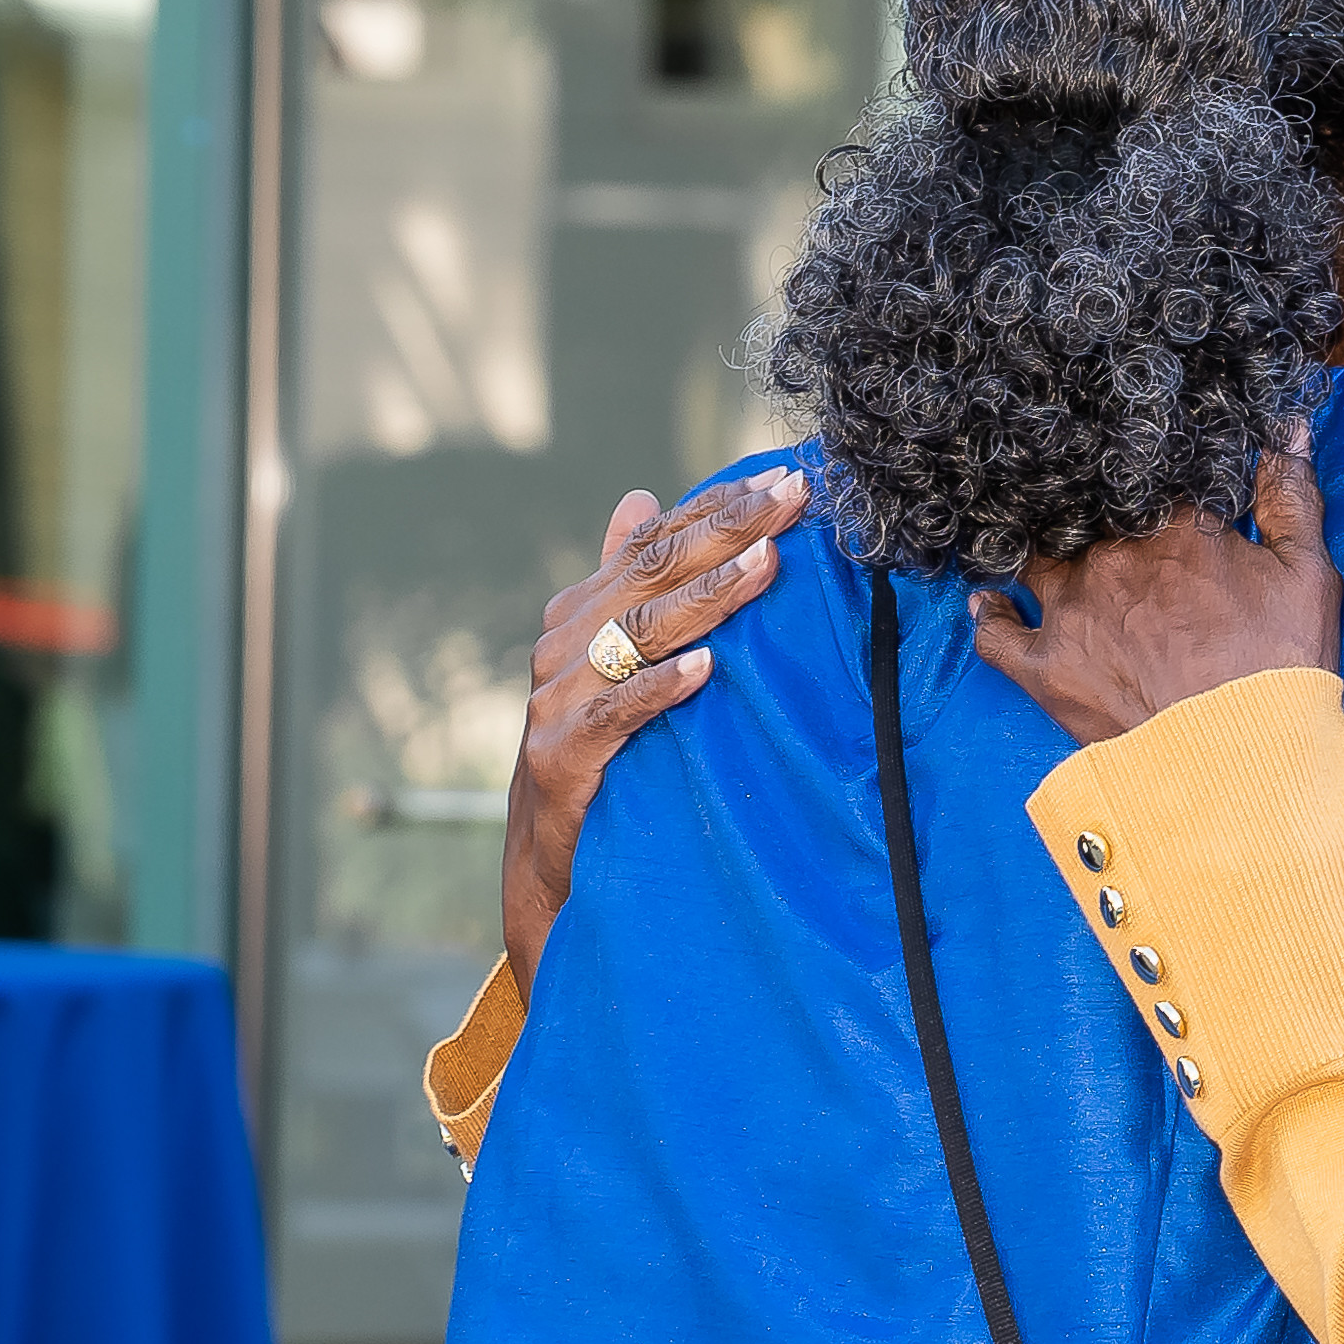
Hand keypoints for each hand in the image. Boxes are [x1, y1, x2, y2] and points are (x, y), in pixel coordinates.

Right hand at [502, 466, 803, 987]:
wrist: (551, 863)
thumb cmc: (598, 756)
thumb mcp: (614, 663)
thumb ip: (629, 584)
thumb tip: (641, 497)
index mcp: (581, 612)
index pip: (655, 542)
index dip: (717, 506)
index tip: (784, 480)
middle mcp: (564, 646)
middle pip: (651, 572)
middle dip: (727, 531)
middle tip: (791, 500)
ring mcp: (557, 700)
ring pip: (637, 634)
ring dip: (707, 597)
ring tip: (766, 567)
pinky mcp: (559, 756)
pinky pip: (615, 716)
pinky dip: (660, 688)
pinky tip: (706, 668)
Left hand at [970, 440, 1338, 750]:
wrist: (1241, 758)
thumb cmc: (1279, 666)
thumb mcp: (1306, 572)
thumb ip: (1291, 494)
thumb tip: (1288, 427)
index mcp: (1173, 525)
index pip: (1144, 481)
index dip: (1144, 486)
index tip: (1146, 493)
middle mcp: (1111, 557)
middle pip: (1083, 517)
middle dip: (1087, 516)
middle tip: (1094, 522)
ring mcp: (1071, 611)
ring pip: (1035, 560)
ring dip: (1037, 554)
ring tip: (1039, 551)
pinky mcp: (1046, 666)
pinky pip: (996, 634)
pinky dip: (991, 616)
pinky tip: (990, 604)